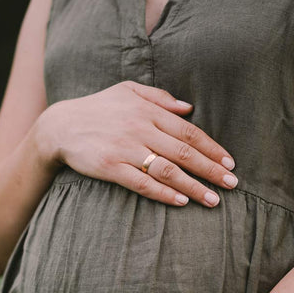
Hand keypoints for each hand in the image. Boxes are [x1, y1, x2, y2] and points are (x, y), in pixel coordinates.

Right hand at [34, 80, 236, 207]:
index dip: (212, 148)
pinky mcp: (111, 168)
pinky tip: (180, 202)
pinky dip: (163, 193)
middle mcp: (141, 129)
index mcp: (149, 111)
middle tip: (232, 185)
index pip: (189, 132)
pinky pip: (142, 184)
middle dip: (211, 170)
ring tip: (213, 200)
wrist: (61, 126)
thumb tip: (189, 107)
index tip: (230, 163)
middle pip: (184, 153)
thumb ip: (159, 97)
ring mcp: (126, 150)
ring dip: (193, 186)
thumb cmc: (98, 108)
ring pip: (168, 170)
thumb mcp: (128, 90)